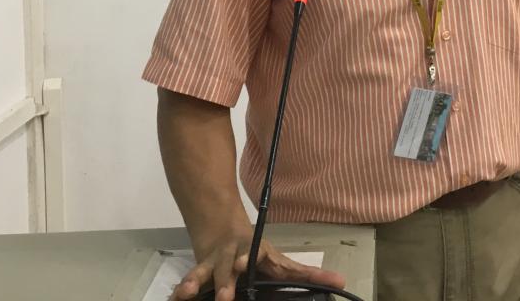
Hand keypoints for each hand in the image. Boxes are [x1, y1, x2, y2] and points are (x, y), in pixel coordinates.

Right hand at [169, 215, 347, 300]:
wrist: (220, 225)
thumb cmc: (256, 252)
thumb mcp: (282, 261)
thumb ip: (308, 274)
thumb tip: (342, 282)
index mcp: (259, 254)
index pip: (262, 258)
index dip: (254, 258)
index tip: (245, 262)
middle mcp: (236, 255)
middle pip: (230, 267)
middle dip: (226, 280)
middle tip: (224, 296)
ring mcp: (217, 261)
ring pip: (207, 271)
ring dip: (197, 282)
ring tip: (188, 294)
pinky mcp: (201, 268)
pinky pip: (192, 278)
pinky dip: (184, 287)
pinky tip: (176, 297)